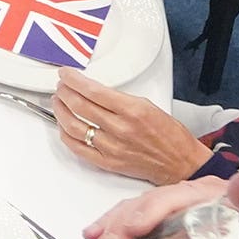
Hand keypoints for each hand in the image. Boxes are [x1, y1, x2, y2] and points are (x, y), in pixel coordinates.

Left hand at [53, 73, 209, 184]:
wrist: (180, 163)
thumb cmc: (170, 136)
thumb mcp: (148, 105)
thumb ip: (120, 99)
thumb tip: (94, 91)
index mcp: (132, 110)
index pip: (92, 90)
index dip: (73, 80)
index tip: (66, 74)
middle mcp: (120, 129)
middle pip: (79, 106)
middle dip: (64, 92)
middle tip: (61, 86)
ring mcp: (112, 147)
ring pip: (74, 126)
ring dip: (61, 111)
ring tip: (58, 103)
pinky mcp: (107, 163)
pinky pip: (78, 148)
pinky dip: (66, 135)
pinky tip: (64, 126)